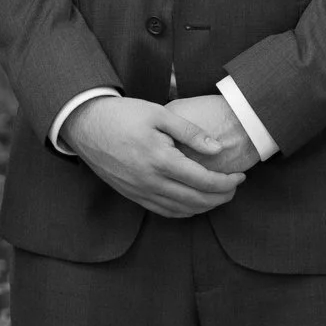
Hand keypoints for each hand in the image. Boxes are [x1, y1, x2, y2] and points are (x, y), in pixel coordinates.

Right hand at [63, 95, 243, 218]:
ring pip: (181, 210)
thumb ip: (190, 132)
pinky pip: (164, 211)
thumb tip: (217, 149)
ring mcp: (140, 192)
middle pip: (196, 201)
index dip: (227, 183)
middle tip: (234, 188)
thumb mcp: (159, 114)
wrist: (85, 125)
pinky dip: (184, 211)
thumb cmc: (123, 115)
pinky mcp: (132, 195)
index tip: (240, 177)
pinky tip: (193, 204)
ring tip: (219, 196)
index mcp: (161, 160)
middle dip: (221, 197)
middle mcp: (151, 182)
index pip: (204, 181)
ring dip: (205, 207)